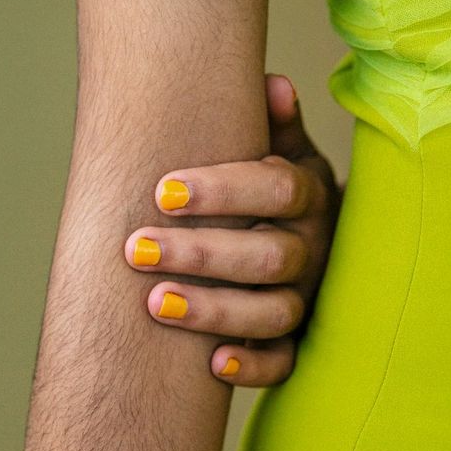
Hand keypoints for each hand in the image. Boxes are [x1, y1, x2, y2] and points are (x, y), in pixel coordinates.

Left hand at [124, 74, 344, 386]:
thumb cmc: (274, 183)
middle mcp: (314, 247)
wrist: (315, 235)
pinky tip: (212, 365)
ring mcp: (308, 296)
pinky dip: (253, 366)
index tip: (161, 191)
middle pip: (270, 256)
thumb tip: (272, 84)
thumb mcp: (281, 149)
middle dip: (201, 253)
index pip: (278, 190)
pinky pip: (285, 361)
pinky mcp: (298, 339)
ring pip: (274, 312)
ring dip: (215, 310)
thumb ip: (272, 124)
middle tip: (135, 249)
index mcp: (310, 194)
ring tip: (155, 303)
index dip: (223, 190)